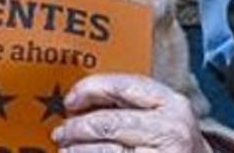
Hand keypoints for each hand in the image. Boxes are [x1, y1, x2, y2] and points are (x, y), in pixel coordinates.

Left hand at [52, 74, 211, 152]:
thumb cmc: (172, 142)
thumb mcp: (161, 115)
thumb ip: (130, 104)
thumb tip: (80, 102)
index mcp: (172, 103)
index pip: (123, 86)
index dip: (90, 89)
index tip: (71, 100)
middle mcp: (171, 127)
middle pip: (108, 122)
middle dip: (77, 128)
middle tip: (62, 132)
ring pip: (105, 149)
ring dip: (77, 150)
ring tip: (67, 149)